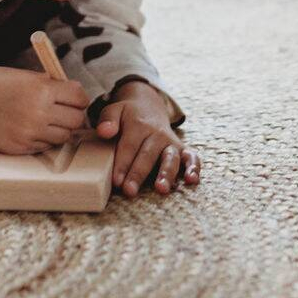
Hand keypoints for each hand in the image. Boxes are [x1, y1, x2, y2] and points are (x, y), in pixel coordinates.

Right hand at [0, 66, 90, 154]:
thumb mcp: (24, 76)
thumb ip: (50, 86)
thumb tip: (76, 96)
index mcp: (41, 89)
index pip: (79, 98)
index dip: (79, 98)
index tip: (74, 98)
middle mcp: (37, 112)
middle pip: (76, 120)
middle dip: (73, 114)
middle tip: (64, 110)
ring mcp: (28, 133)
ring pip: (64, 137)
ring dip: (60, 129)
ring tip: (46, 119)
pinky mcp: (19, 148)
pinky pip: (45, 147)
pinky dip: (43, 139)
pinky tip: (31, 128)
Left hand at [94, 82, 200, 197]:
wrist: (148, 106)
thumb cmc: (127, 115)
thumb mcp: (114, 110)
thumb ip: (107, 120)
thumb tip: (104, 132)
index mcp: (139, 125)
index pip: (129, 147)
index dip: (122, 165)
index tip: (116, 181)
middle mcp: (157, 134)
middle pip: (148, 156)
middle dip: (138, 174)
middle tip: (129, 191)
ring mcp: (171, 141)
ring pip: (170, 158)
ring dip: (166, 173)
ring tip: (161, 189)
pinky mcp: (182, 148)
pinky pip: (192, 157)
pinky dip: (194, 168)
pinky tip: (191, 180)